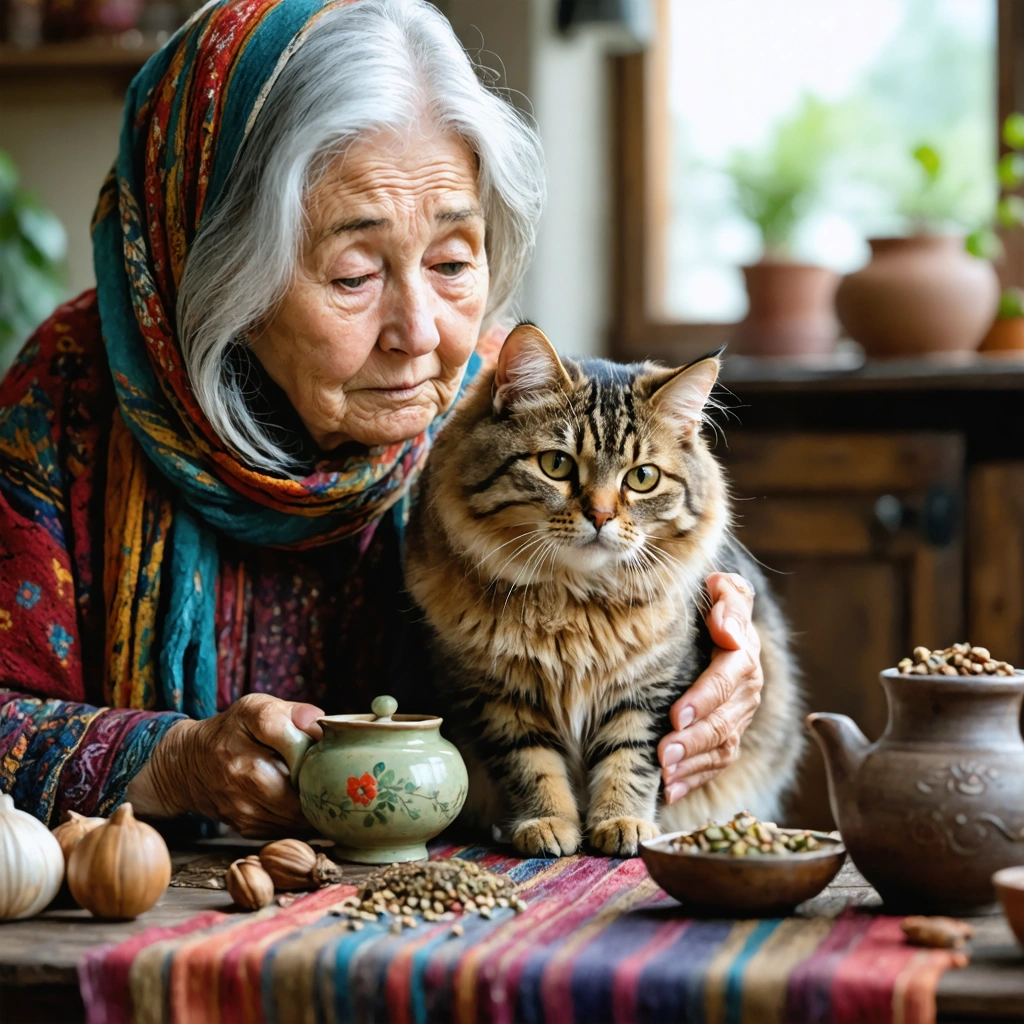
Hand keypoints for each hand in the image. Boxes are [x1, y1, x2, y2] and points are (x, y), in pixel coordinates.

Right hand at [126, 693, 324, 836]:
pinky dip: (298, 818)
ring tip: (314, 790)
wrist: (189, 764)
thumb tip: (324, 725)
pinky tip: (296, 802)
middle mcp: (243, 771)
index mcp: (250, 730)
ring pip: (298, 815)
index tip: (324, 751)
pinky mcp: (246, 827)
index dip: (318, 751)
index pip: (298, 743)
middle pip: (303, 789)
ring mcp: (243, 805)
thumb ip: (295, 712)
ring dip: (312, 806)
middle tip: (328, 778)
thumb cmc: (232, 732)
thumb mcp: (257, 708)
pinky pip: (287, 828)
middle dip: (321, 787)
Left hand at [657, 572, 762, 803]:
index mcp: (743, 655)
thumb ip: (729, 597)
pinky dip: (691, 780)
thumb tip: (725, 615)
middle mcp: (746, 691)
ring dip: (691, 764)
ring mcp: (738, 719)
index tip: (678, 713)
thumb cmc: (712, 607)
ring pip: (720, 748)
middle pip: (724, 720)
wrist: (718, 630)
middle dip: (693, 739)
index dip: (706, 697)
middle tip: (662, 752)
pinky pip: (714, 765)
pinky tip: (667, 792)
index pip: (729, 678)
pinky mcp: (726, 740)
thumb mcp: (722, 594)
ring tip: (663, 774)